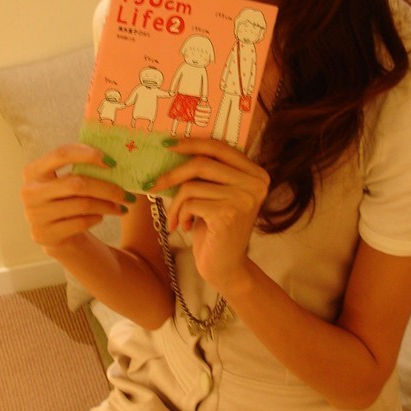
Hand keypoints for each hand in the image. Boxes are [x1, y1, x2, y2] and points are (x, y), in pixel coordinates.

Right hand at [20, 144, 129, 252]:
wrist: (52, 233)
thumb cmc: (64, 200)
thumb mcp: (65, 181)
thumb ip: (80, 168)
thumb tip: (114, 159)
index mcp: (33, 171)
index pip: (61, 154)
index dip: (88, 154)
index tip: (112, 162)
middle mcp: (30, 192)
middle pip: (77, 184)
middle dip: (107, 188)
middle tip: (128, 195)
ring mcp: (35, 215)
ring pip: (83, 205)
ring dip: (108, 206)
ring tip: (122, 207)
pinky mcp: (45, 235)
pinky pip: (81, 223)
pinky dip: (96, 218)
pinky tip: (102, 216)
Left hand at [149, 139, 269, 292]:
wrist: (225, 267)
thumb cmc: (215, 230)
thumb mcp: (216, 195)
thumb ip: (209, 173)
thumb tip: (174, 145)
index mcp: (256, 174)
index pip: (220, 147)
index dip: (192, 143)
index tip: (168, 144)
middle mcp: (255, 184)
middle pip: (202, 163)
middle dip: (173, 174)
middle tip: (154, 184)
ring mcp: (244, 199)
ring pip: (192, 185)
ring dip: (176, 203)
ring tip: (177, 217)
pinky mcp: (228, 214)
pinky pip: (190, 203)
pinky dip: (180, 214)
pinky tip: (185, 227)